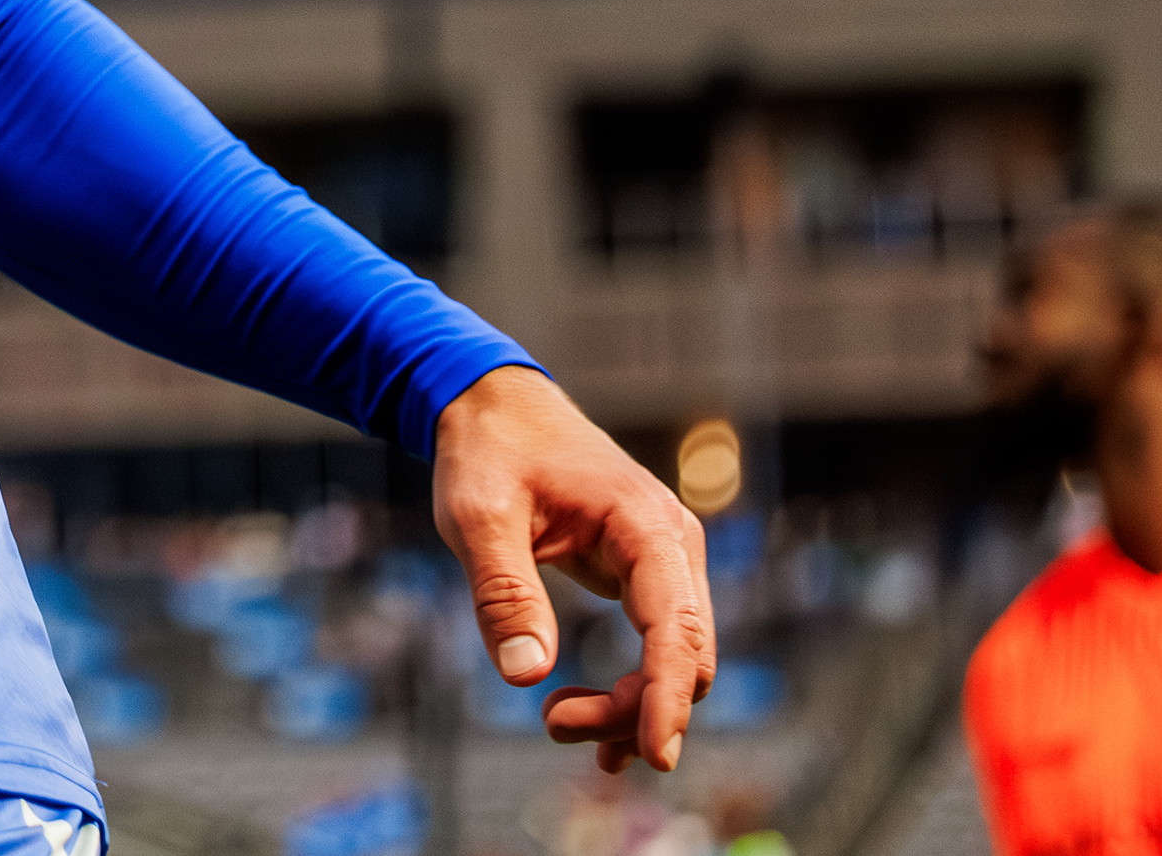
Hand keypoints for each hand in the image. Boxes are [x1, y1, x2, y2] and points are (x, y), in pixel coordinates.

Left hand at [431, 364, 713, 773]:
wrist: (494, 406)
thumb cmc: (488, 451)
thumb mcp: (477, 516)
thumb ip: (503, 592)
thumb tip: (524, 674)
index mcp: (645, 526)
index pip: (676, 629)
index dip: (668, 698)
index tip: (655, 755)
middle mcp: (672, 546)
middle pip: (684, 657)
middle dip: (634, 709)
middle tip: (553, 726)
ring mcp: (665, 562)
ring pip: (676, 660)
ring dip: (632, 706)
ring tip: (559, 725)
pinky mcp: (645, 576)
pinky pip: (657, 647)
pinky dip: (634, 689)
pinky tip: (597, 725)